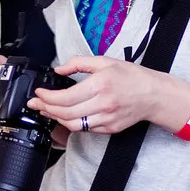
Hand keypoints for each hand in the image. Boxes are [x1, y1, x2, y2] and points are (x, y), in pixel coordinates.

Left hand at [27, 55, 160, 134]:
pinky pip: (85, 129)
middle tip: (36, 104)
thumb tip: (59, 68)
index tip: (39, 93)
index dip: (47, 97)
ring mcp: (106, 119)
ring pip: (73, 125)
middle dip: (46, 108)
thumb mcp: (105, 61)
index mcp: (100, 85)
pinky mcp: (109, 128)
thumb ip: (79, 63)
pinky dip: (71, 123)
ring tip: (46, 110)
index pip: (65, 97)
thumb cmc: (132, 77)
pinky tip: (65, 116)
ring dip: (56, 118)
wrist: (154, 95)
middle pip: (65, 113)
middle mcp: (103, 104)